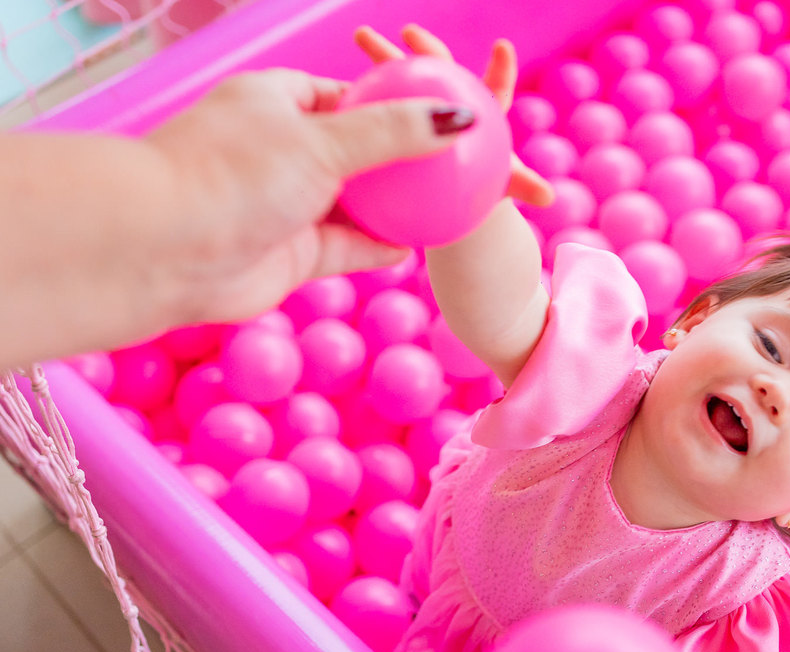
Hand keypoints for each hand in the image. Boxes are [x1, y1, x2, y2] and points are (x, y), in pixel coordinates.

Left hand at [144, 68, 467, 324]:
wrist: (165, 249)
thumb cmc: (234, 174)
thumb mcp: (325, 140)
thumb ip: (395, 132)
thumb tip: (460, 118)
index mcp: (274, 103)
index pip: (339, 95)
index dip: (386, 103)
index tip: (431, 116)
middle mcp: (277, 152)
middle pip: (352, 153)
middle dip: (397, 163)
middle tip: (448, 167)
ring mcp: (284, 205)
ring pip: (352, 204)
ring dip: (392, 209)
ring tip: (441, 209)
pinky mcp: (290, 254)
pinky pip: (346, 247)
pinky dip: (377, 248)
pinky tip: (413, 248)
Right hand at [354, 24, 555, 208]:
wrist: (450, 201)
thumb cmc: (481, 191)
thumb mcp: (500, 186)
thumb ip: (521, 185)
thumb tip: (548, 196)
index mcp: (481, 112)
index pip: (493, 87)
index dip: (499, 67)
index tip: (503, 47)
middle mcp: (449, 101)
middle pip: (439, 70)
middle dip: (424, 49)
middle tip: (409, 35)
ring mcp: (419, 108)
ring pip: (401, 79)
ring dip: (381, 56)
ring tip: (362, 36)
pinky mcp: (394, 119)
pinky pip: (377, 107)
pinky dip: (360, 99)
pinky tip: (337, 94)